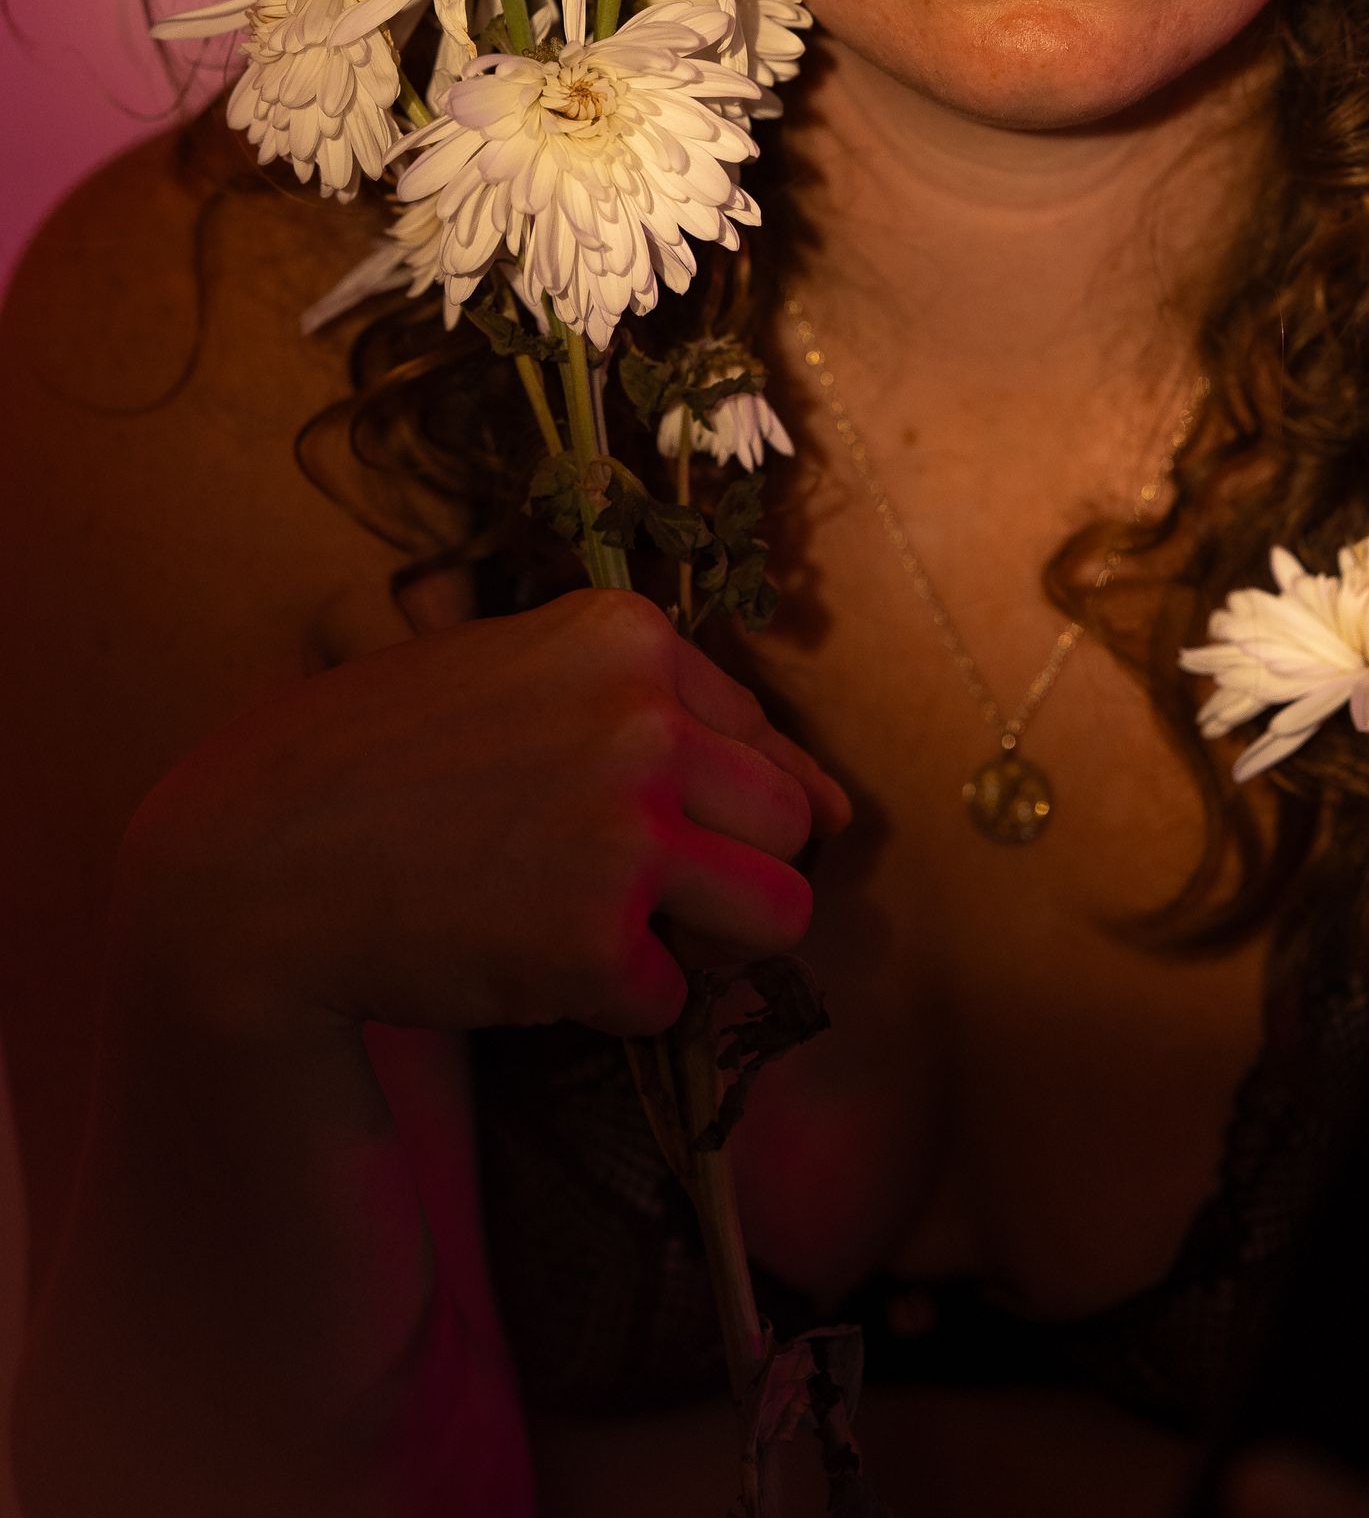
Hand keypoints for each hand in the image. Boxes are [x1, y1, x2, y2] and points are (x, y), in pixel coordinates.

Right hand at [112, 586, 851, 1037]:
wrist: (255, 858)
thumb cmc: (384, 760)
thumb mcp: (520, 678)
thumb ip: (670, 716)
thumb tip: (839, 811)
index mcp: (629, 635)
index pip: (763, 736)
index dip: (713, 804)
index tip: (647, 826)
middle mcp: (646, 719)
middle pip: (789, 824)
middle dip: (726, 873)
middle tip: (626, 890)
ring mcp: (627, 830)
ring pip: (777, 915)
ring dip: (704, 944)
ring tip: (605, 932)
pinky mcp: (596, 940)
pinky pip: (673, 1000)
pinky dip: (612, 1006)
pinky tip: (524, 963)